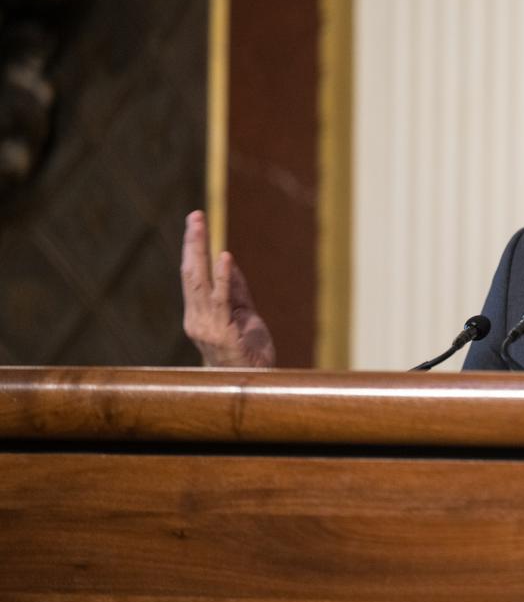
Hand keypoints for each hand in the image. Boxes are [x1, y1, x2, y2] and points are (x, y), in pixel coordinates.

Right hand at [180, 210, 275, 366]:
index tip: (195, 223)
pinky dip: (223, 277)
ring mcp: (206, 326)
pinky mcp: (222, 332)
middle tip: (195, 215)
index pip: (192, 276)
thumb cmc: (248, 354)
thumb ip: (237, 291)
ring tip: (200, 225)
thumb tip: (230, 263)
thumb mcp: (245, 315)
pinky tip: (224, 257)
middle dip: (192, 242)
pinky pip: (222, 300)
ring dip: (200, 251)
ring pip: (199, 282)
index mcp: (199, 315)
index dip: (193, 249)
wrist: (255, 385)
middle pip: (190, 273)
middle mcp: (196, 319)